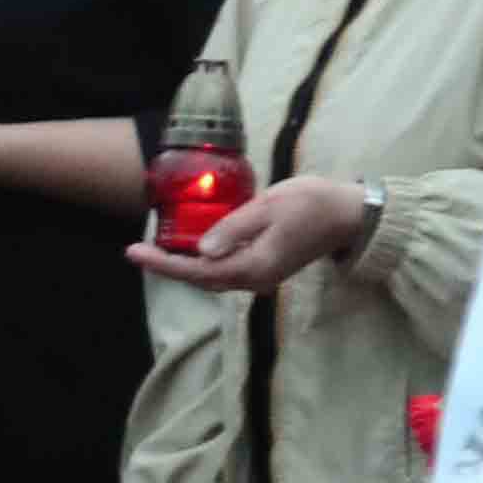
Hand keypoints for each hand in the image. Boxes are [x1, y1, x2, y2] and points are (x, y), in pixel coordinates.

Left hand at [131, 173, 372, 296]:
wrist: (349, 215)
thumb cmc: (311, 204)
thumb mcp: (268, 207)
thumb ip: (234, 228)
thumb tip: (203, 250)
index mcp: (253, 266)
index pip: (197, 270)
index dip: (163, 264)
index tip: (134, 252)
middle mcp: (255, 279)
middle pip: (201, 278)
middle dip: (168, 266)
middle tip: (138, 250)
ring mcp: (262, 276)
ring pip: (213, 276)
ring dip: (185, 265)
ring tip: (158, 249)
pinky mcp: (267, 268)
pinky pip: (227, 269)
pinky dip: (205, 261)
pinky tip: (192, 247)